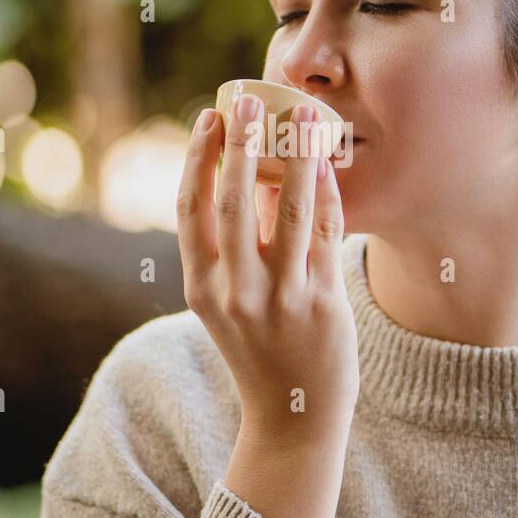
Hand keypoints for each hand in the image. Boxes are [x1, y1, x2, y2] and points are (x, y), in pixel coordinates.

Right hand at [176, 94, 359, 445]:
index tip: (209, 117)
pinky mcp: (323, 303)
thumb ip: (227, 250)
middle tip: (250, 100)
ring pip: (290, 210)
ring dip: (296, 156)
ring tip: (301, 115)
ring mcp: (281, 298)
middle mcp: (235, 292)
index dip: (198, 158)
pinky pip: (327, 232)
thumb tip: (247, 175)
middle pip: (234, 201)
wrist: (292, 418)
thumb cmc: (257, 349)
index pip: (190, 208)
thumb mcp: (224, 304)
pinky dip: (327, 191)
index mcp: (201, 288)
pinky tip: (327, 161)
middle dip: (242, 144)